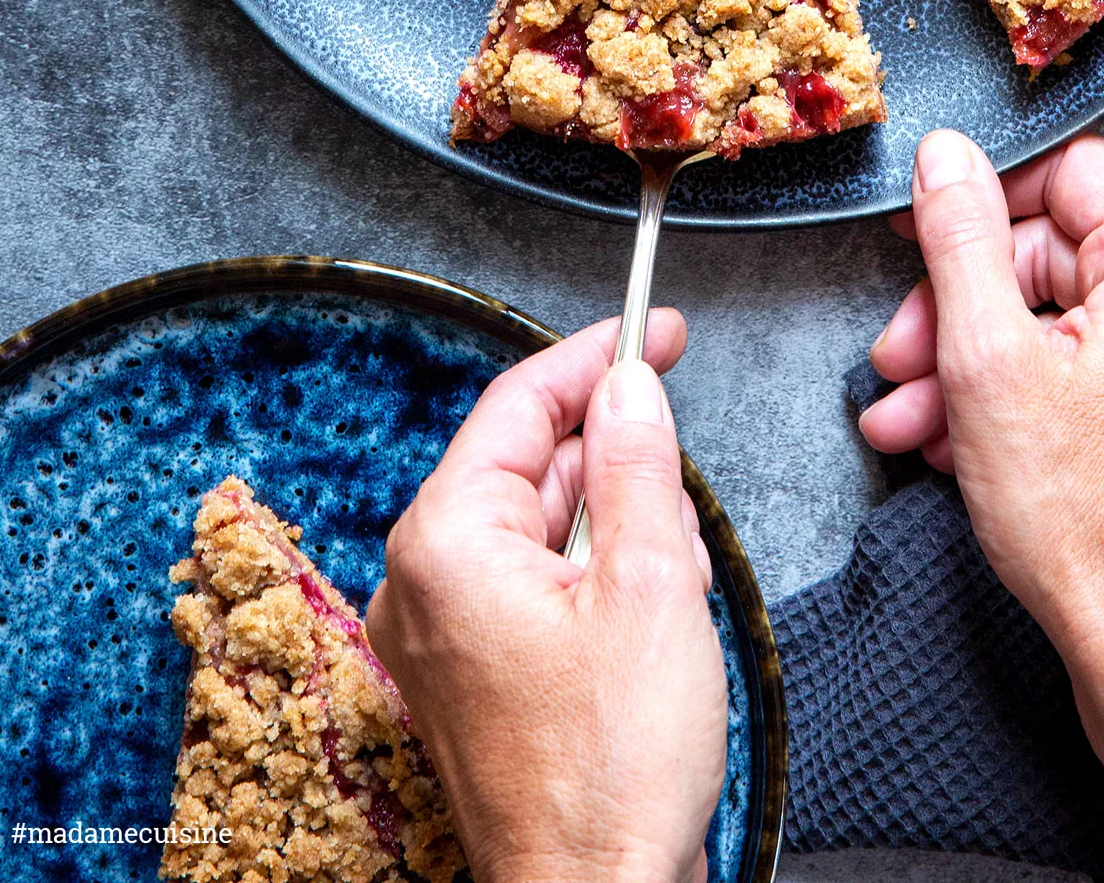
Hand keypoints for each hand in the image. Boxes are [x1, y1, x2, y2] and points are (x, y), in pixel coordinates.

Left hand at [367, 312, 726, 882]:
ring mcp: (443, 632)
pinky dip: (603, 584)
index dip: (598, 356)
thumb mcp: (651, 585)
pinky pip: (542, 584)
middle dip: (623, 478)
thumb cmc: (611, 775)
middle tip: (678, 524)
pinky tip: (648, 629)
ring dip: (623, 540)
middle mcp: (425, 581)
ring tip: (667, 603)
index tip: (657, 329)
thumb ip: (639, 463)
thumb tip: (630, 384)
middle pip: (536, 466)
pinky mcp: (473, 673)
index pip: (521, 404)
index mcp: (447, 543)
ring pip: (549, 526)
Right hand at [860, 130, 1103, 882]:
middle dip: (963, 312)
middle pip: (1064, 256)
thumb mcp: (988, 362)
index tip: (917, 241)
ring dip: (984, 366)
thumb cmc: (1089, 530)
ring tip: (914, 421)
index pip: (1066, 174)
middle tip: (898, 361)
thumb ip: (961, 239)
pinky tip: (967, 445)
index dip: (976, 205)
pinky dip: (1039, 398)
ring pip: (1077, 323)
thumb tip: (946, 154)